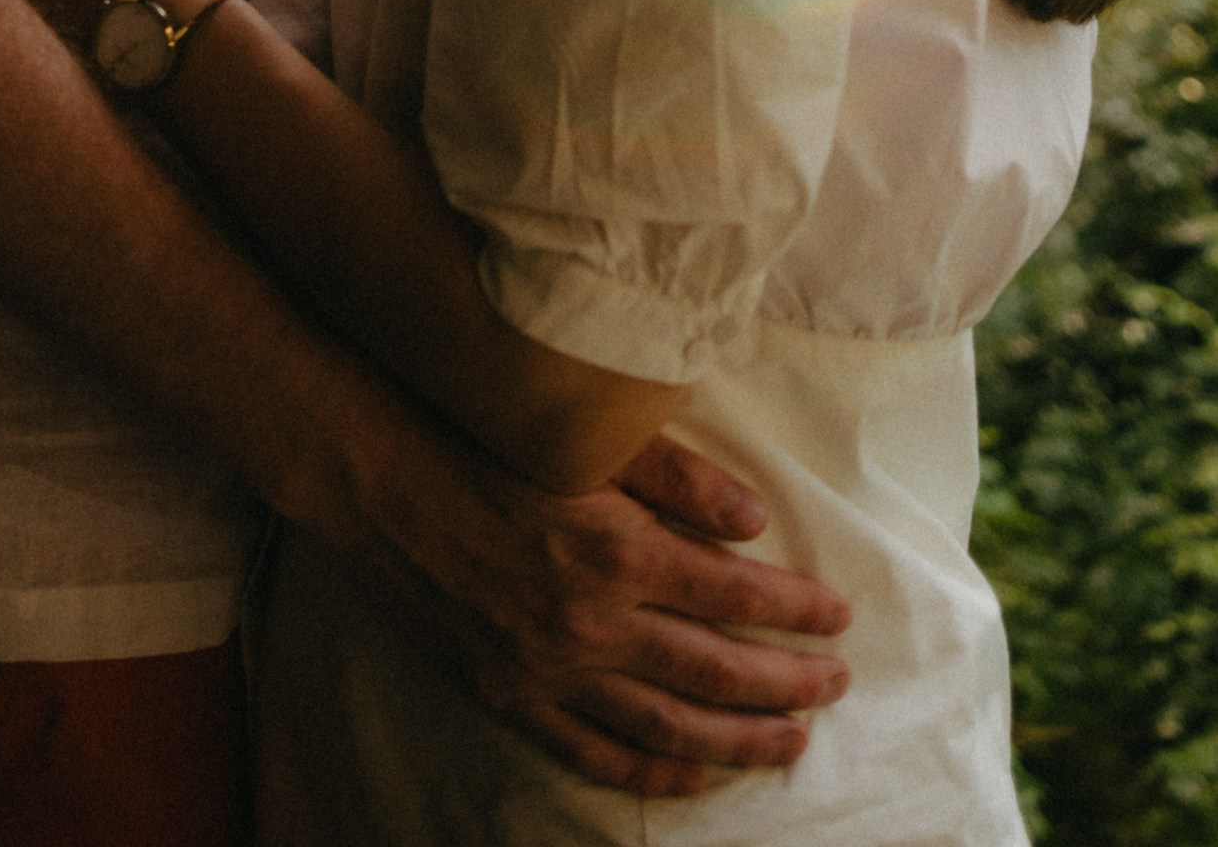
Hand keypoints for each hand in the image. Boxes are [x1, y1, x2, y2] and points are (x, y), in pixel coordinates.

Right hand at [356, 427, 849, 798]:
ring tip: (792, 741)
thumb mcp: (583, 439)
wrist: (377, 479)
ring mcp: (547, 671)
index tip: (840, 616)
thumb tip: (756, 518)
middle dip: (790, 684)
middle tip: (838, 685)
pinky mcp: (509, 697)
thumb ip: (676, 476)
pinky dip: (654, 777)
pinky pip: (596, 756)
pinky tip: (696, 777)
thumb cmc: (481, 441)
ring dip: (740, 743)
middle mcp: (590, 624)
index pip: (738, 595)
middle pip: (718, 674)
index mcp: (616, 550)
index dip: (798, 611)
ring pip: (669, 731)